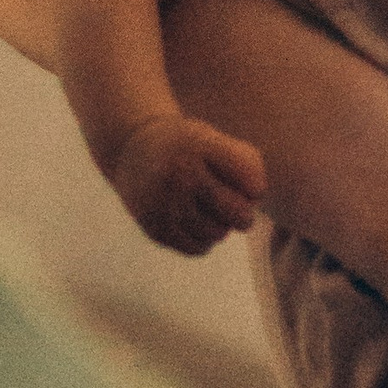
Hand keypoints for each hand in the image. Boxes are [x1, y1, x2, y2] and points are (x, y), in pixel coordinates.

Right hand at [107, 111, 266, 255]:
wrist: (131, 149)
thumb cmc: (190, 146)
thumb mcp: (217, 139)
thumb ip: (248, 165)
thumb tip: (252, 203)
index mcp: (200, 146)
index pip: (251, 182)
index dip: (256, 188)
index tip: (246, 184)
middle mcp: (180, 173)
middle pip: (238, 213)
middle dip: (244, 215)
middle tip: (236, 208)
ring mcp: (164, 202)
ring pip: (219, 234)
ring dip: (221, 227)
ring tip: (210, 211)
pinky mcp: (153, 227)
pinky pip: (198, 248)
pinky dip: (204, 241)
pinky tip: (197, 224)